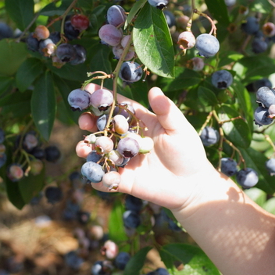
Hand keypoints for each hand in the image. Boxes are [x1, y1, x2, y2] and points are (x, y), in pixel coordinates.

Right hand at [76, 84, 217, 210]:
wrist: (192, 185)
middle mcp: (126, 139)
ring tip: (83, 148)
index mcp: (138, 122)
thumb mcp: (179, 129)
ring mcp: (122, 159)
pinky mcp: (122, 180)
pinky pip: (104, 179)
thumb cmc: (187, 152)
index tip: (88, 89)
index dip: (103, 98)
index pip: (118, 107)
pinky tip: (96, 176)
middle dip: (89, 122)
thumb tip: (154, 90)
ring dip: (87, 148)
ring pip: (99, 152)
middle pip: (102, 127)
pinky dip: (97, 177)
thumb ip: (166, 111)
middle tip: (83, 120)